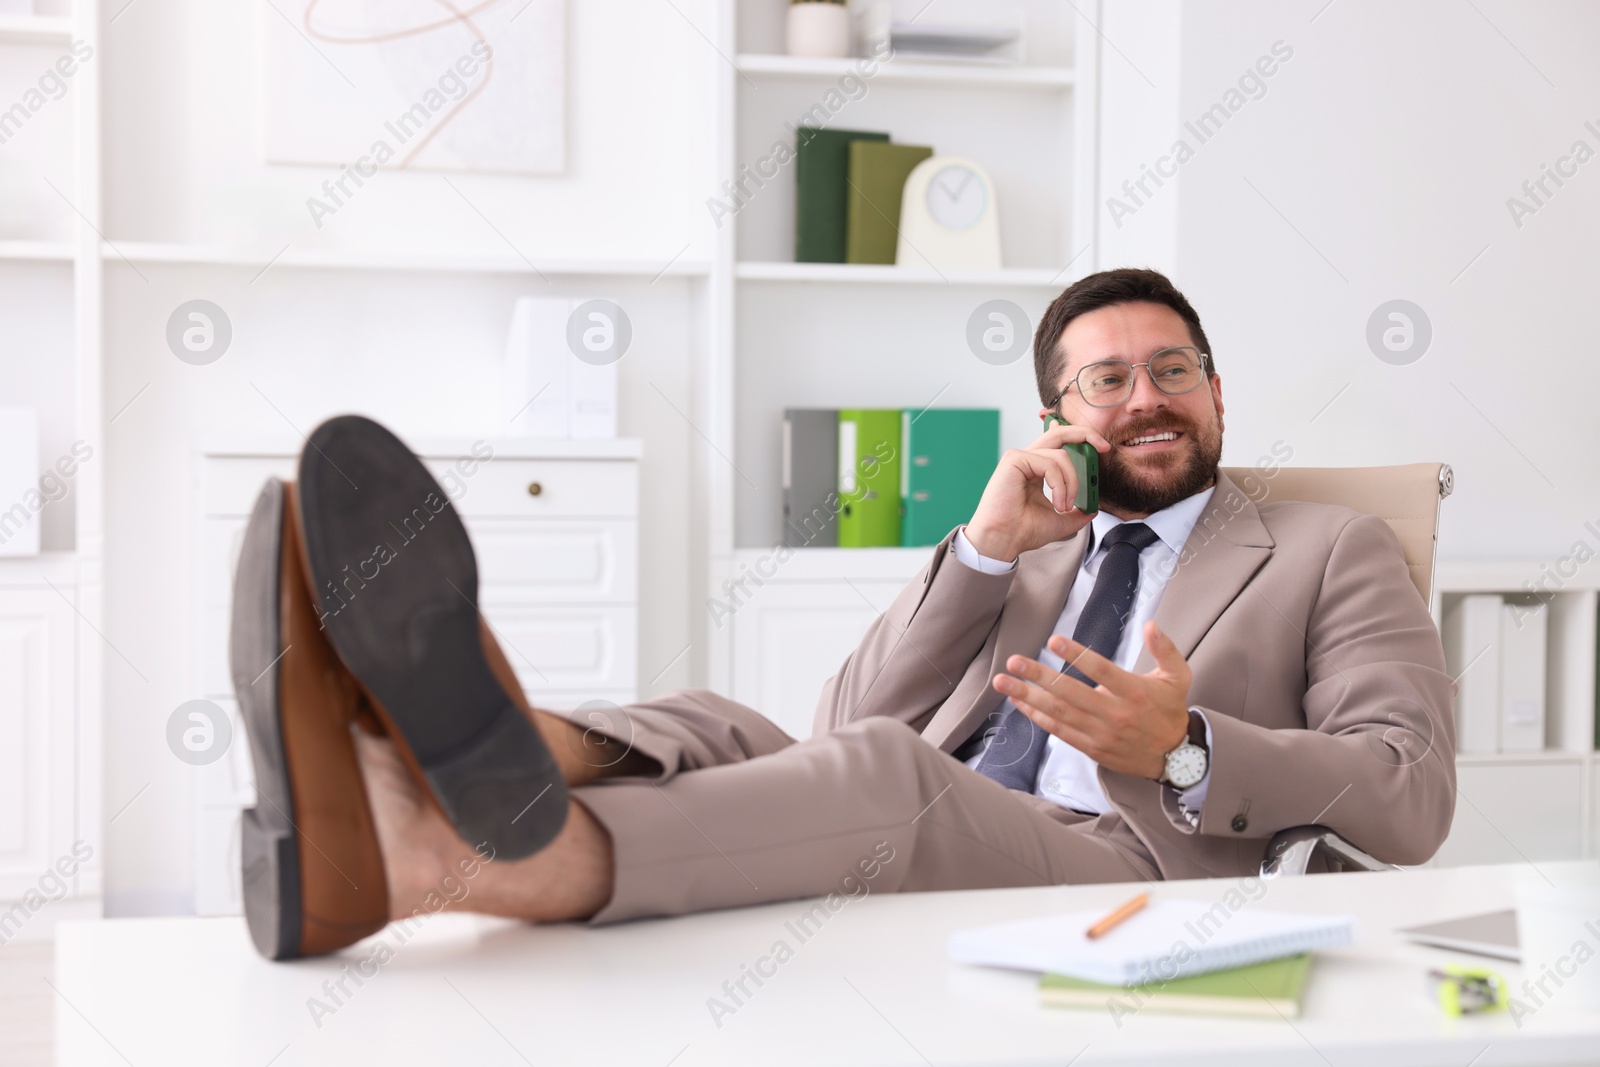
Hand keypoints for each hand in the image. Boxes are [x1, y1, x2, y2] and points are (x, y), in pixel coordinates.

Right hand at [964, 416, 1110, 561]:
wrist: (1004, 541)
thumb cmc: (1023, 532)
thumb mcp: (1061, 521)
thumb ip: (1077, 513)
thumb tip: (1092, 509)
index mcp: (1035, 470)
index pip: (1057, 442)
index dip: (1078, 436)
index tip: (1100, 446)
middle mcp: (1027, 460)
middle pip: (1059, 433)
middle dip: (1085, 434)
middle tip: (1105, 447)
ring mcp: (1019, 458)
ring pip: (1061, 456)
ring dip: (1072, 483)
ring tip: (1065, 507)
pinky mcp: (1014, 460)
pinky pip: (1050, 464)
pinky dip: (1060, 485)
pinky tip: (1057, 503)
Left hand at [992, 621, 1190, 779]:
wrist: (1174, 757)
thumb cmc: (1170, 711)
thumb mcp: (1178, 677)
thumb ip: (1165, 649)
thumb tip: (1150, 625)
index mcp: (1134, 692)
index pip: (1102, 671)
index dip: (1077, 656)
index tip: (1053, 641)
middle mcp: (1115, 714)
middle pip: (1070, 693)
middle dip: (1038, 676)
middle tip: (1014, 661)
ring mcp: (1100, 733)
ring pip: (1059, 713)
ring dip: (1028, 697)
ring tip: (1003, 682)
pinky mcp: (1091, 747)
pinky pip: (1058, 731)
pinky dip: (1037, 717)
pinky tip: (1018, 702)